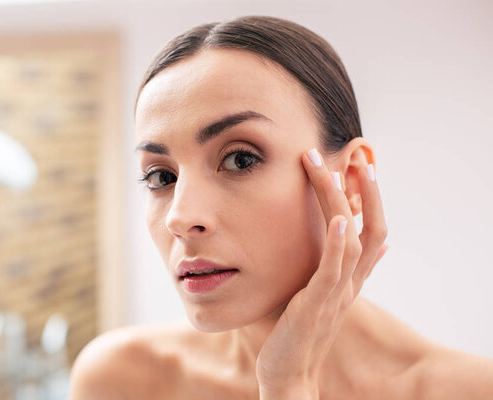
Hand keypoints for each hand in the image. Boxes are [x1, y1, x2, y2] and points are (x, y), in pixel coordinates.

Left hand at [256, 148, 387, 398]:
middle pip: (373, 230)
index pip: (372, 232)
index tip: (359, 167)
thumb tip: (366, 245)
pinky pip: (334, 270)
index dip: (371, 200)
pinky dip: (339, 243)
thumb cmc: (298, 332)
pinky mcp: (317, 304)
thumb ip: (339, 269)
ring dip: (344, 203)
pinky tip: (339, 218)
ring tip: (336, 170)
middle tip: (355, 158)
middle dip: (367, 193)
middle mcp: (349, 284)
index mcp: (349, 280)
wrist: (287, 373)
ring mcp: (336, 294)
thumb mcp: (322, 296)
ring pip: (353, 241)